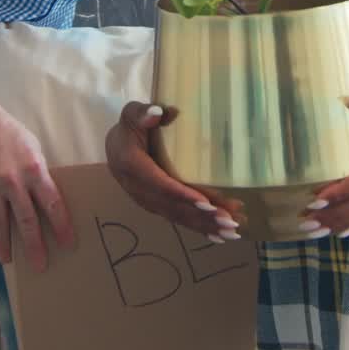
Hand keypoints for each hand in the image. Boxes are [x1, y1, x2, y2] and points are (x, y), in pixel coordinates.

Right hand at [0, 98, 74, 271]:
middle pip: (27, 220)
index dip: (61, 226)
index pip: (52, 204)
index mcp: (34, 169)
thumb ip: (38, 173)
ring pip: (0, 223)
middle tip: (41, 265)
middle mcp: (13, 181)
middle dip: (35, 246)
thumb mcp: (32, 148)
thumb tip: (43, 198)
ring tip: (9, 260)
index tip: (68, 243)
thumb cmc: (8, 133)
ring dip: (5, 244)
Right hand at [105, 102, 243, 240]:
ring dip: (205, 226)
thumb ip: (141, 113)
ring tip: (232, 231)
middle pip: (172, 206)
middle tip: (230, 221)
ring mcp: (148, 201)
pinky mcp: (157, 206)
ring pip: (177, 216)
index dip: (181, 194)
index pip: (159, 183)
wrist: (116, 146)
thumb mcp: (131, 114)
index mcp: (132, 166)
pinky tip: (219, 236)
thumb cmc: (131, 126)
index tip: (205, 203)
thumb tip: (157, 113)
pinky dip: (198, 228)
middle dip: (202, 216)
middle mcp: (139, 189)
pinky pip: (178, 218)